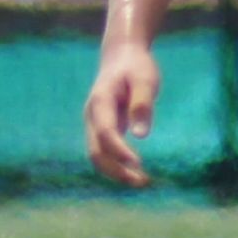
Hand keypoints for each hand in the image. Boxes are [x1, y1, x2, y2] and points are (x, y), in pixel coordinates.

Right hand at [85, 41, 161, 187]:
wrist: (121, 55)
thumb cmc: (135, 66)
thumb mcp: (144, 79)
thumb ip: (142, 105)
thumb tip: (140, 135)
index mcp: (101, 101)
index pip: (105, 132)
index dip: (119, 151)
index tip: (138, 164)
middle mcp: (92, 116)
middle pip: (95, 151)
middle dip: (116, 170)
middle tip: (142, 182)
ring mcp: (94, 123)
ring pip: (97, 155)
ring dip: (116, 172)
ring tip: (142, 182)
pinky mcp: (102, 128)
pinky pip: (104, 151)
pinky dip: (117, 165)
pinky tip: (136, 173)